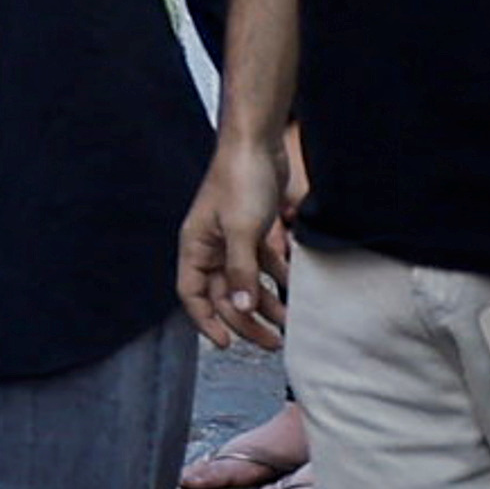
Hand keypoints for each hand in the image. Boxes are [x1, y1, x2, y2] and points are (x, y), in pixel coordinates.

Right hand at [181, 127, 290, 353]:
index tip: (228, 344)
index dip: (206, 321)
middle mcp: (211, 246)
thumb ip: (241, 270)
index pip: (192, 293)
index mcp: (196, 245)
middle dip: (246, 320)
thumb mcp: (242, 230)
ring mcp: (233, 239)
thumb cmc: (240, 181)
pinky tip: (297, 288)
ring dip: (267, 304)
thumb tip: (241, 306)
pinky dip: (279, 279)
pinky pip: (264, 265)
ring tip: (290, 324)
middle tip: (272, 343)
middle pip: (223, 294)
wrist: (257, 144)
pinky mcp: (254, 230)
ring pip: (246, 282)